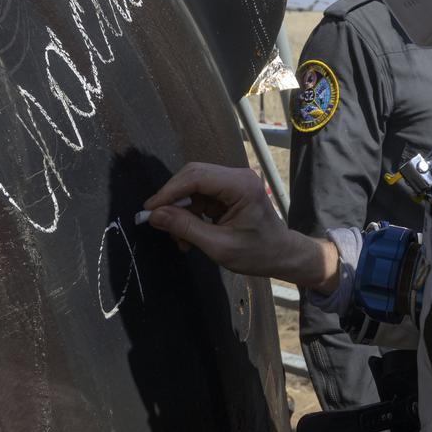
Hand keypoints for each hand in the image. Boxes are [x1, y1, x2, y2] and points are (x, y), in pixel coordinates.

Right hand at [143, 162, 339, 292]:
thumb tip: (155, 216)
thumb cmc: (258, 254)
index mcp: (241, 185)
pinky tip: (188, 236)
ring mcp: (233, 182)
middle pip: (193, 176)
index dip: (169, 192)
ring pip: (194, 186)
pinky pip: (200, 195)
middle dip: (172, 199)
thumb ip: (186, 228)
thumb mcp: (219, 246)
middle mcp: (237, 176)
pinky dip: (190, 213)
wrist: (282, 255)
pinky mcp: (229, 191)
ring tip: (178, 238)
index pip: (196, 177)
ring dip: (181, 210)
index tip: (149, 210)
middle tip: (158, 222)